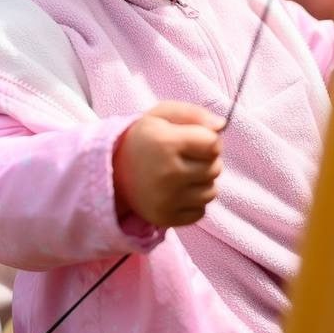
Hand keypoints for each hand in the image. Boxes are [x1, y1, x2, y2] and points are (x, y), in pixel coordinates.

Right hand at [113, 101, 224, 226]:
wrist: (112, 171)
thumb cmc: (145, 139)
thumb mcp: (163, 114)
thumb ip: (193, 114)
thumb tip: (221, 125)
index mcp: (166, 143)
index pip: (214, 144)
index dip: (208, 140)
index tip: (193, 140)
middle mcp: (167, 173)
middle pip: (215, 168)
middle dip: (206, 161)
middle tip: (186, 158)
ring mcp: (166, 199)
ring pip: (211, 192)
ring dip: (203, 182)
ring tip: (183, 175)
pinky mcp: (165, 218)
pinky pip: (201, 212)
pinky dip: (194, 202)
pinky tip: (177, 192)